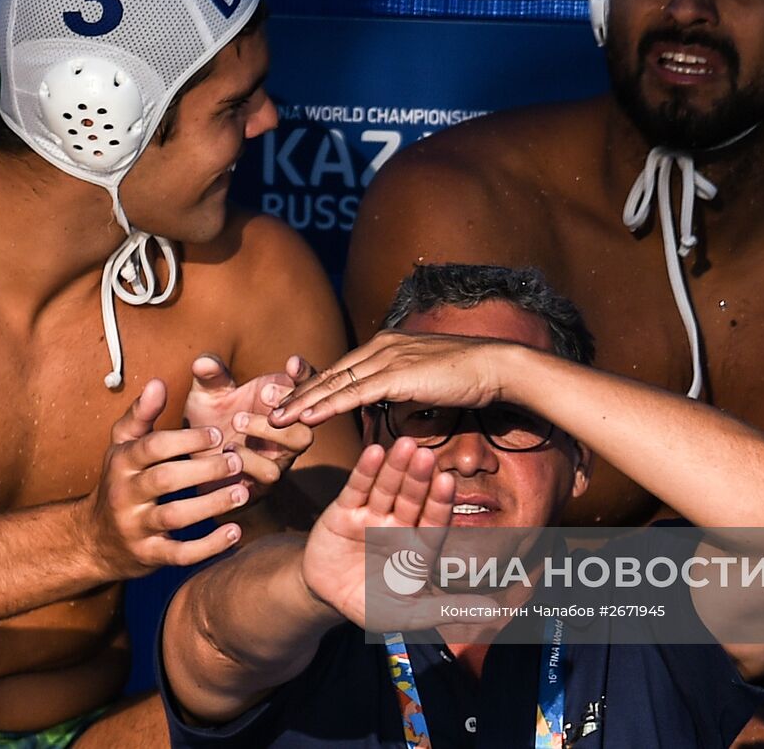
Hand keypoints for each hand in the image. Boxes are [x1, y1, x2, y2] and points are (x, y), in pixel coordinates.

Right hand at [80, 378, 247, 578]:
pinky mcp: (148, 556)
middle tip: (237, 461)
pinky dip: (208, 546)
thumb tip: (158, 382)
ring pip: (174, 517)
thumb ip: (141, 414)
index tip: (218, 434)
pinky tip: (235, 532)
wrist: (93, 540)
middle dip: (204, 470)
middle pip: (165, 479)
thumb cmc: (119, 482)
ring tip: (243, 493)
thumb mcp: (122, 446)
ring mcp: (135, 527)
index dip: (187, 439)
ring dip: (211, 505)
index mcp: (122, 462)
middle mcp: (124, 494)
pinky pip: (179, 554)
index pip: (154, 447)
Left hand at [184, 354, 315, 502]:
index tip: (291, 363)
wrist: (194, 464)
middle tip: (263, 393)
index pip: (304, 384)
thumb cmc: (209, 421)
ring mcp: (279, 455)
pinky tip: (226, 449)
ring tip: (237, 420)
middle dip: (291, 402)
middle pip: (309, 412)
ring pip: (298, 442)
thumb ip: (209, 378)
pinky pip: (269, 473)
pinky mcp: (264, 481)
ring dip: (271, 429)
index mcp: (280, 400)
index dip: (304, 373)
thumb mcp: (207, 395)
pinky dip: (250, 460)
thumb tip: (203, 362)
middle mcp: (287, 427)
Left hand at [270, 330, 511, 428]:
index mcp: (386, 345)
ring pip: (335, 384)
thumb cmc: (468, 376)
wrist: (496, 366)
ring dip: (302, 403)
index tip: (290, 400)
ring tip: (275, 418)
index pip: (342, 368)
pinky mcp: (398, 375)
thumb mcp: (426, 379)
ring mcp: (388, 358)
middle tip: (268, 410)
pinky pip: (354, 394)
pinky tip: (307, 418)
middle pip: (330, 374)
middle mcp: (381, 347)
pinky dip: (327, 406)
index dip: (314, 386)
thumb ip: (402, 386)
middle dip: (297, 394)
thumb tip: (389, 401)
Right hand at [301, 439, 491, 629]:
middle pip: (411, 498)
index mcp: (419, 547)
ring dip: (396, 467)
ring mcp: (371, 515)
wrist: (327, 599)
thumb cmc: (373, 605)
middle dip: (419, 478)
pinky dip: (365, 471)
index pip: (433, 521)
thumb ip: (448, 609)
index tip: (447, 482)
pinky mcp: (344, 511)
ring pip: (386, 487)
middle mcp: (398, 525)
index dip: (439, 503)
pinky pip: (357, 489)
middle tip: (428, 455)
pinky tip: (375, 452)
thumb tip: (492, 612)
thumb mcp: (410, 614)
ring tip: (406, 444)